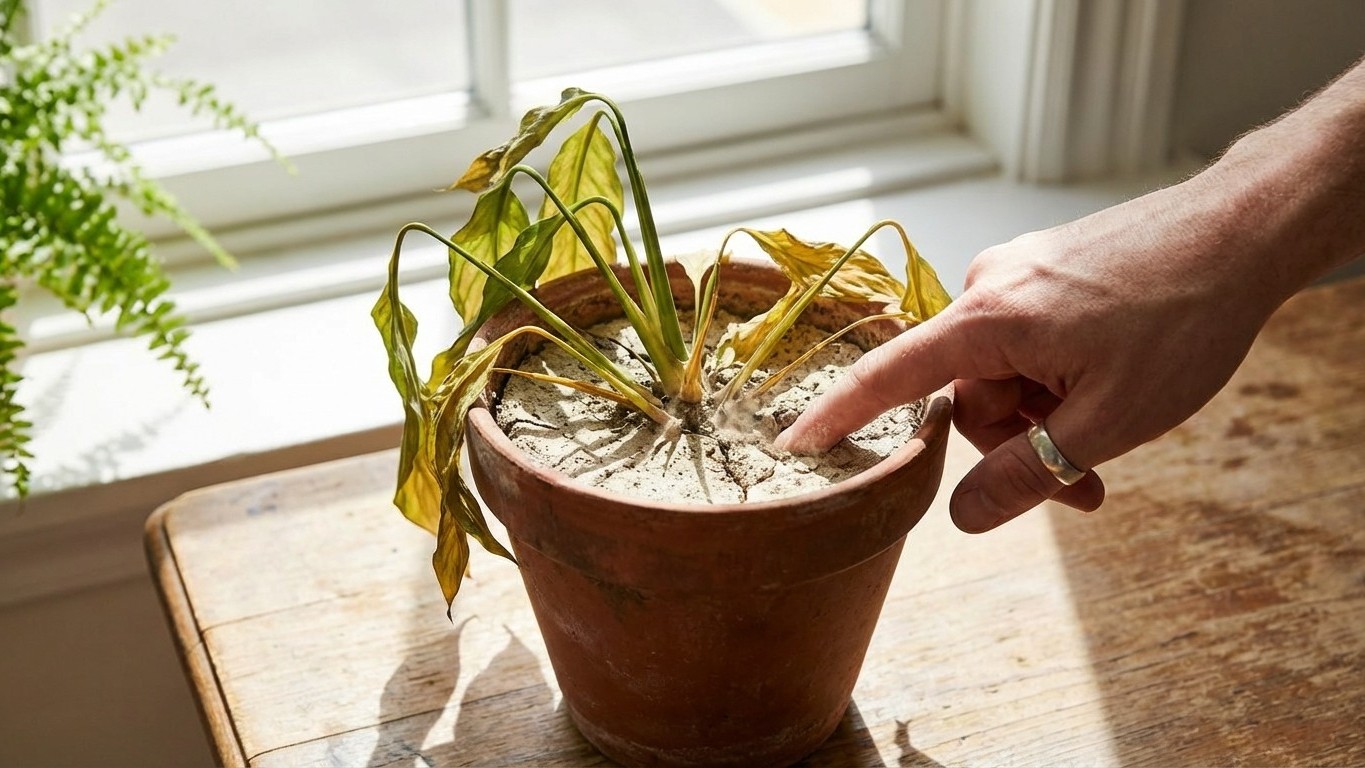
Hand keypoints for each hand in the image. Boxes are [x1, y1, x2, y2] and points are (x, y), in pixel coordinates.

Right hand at [777, 175, 1281, 532]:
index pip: (890, 376)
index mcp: (990, 319)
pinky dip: (1056, 381)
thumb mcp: (1110, 419)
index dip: (837, 416)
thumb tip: (963, 519)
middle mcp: (988, 287)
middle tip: (1084, 485)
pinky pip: (1025, 344)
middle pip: (966, 393)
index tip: (791, 445)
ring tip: (1111, 437)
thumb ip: (1030, 473)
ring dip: (1045, 416)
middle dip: (1018, 444)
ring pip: (1002, 373)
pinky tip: (1107, 390)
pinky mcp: (1042, 271)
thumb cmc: (1184, 318)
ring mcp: (1016, 274)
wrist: (1243, 231)